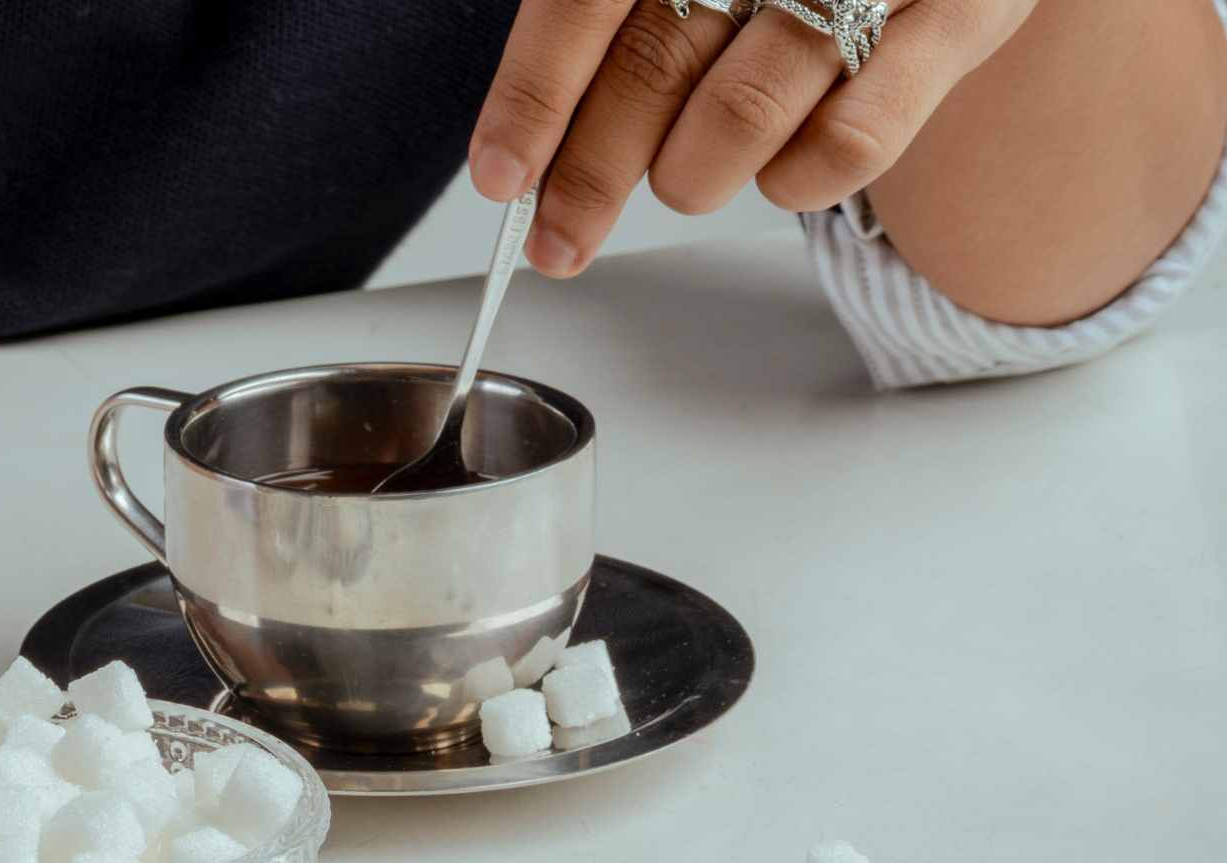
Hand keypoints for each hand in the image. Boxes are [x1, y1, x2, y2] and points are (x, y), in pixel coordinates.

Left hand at [469, 0, 1037, 275]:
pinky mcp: (961, 18)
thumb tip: (532, 136)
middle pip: (653, 64)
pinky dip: (793, 180)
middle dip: (589, 177)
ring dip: (689, 176)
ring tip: (681, 181)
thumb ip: (611, 20)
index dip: (534, 97)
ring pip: (744, 113)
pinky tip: (776, 171)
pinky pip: (850, 143)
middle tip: (555, 240)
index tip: (500, 178)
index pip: (582, 3)